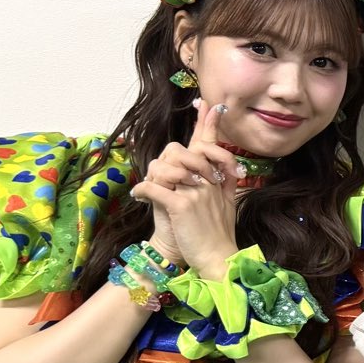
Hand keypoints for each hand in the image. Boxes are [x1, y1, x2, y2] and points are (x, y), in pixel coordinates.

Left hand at [130, 97, 240, 277]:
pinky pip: (153, 186)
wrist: (217, 258)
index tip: (208, 104)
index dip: (209, 124)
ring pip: (165, 166)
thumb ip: (218, 185)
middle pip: (181, 152)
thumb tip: (209, 171)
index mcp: (218, 180)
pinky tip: (140, 197)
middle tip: (158, 178)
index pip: (211, 146)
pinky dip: (142, 190)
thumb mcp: (223, 205)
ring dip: (152, 176)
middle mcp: (209, 181)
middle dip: (164, 161)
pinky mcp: (181, 205)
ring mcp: (196, 192)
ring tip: (151, 192)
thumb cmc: (217, 235)